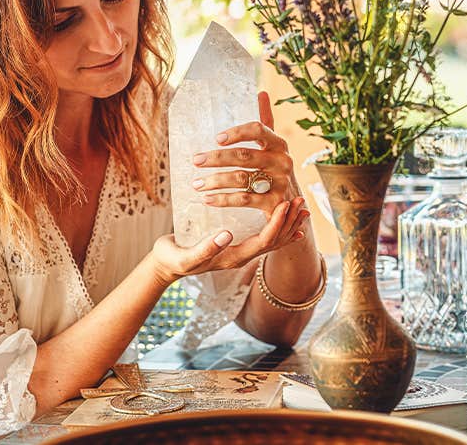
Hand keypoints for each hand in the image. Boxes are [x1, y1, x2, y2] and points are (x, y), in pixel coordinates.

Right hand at [148, 198, 309, 284]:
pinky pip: (263, 235)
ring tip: (300, 205)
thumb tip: (226, 235)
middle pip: (274, 240)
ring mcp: (240, 251)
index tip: (285, 203)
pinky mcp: (237, 244)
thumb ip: (205, 248)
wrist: (165, 266)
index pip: (264, 241)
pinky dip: (277, 224)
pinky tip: (284, 216)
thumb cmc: (172, 259)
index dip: (277, 223)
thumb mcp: (185, 255)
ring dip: (287, 221)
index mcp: (233, 258)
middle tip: (301, 200)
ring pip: (272, 238)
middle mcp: (242, 256)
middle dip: (289, 220)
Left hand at [191, 91, 300, 215]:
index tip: (217, 138)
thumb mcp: (273, 145)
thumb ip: (266, 121)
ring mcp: (279, 183)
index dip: (237, 132)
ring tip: (196, 184)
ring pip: (241, 179)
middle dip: (216, 158)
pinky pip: (243, 200)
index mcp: (279, 144)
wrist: (293, 203)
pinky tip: (207, 199)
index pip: (258, 130)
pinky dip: (223, 200)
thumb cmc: (274, 168)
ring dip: (215, 181)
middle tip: (196, 160)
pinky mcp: (274, 203)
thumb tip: (262, 92)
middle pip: (244, 156)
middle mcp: (281, 162)